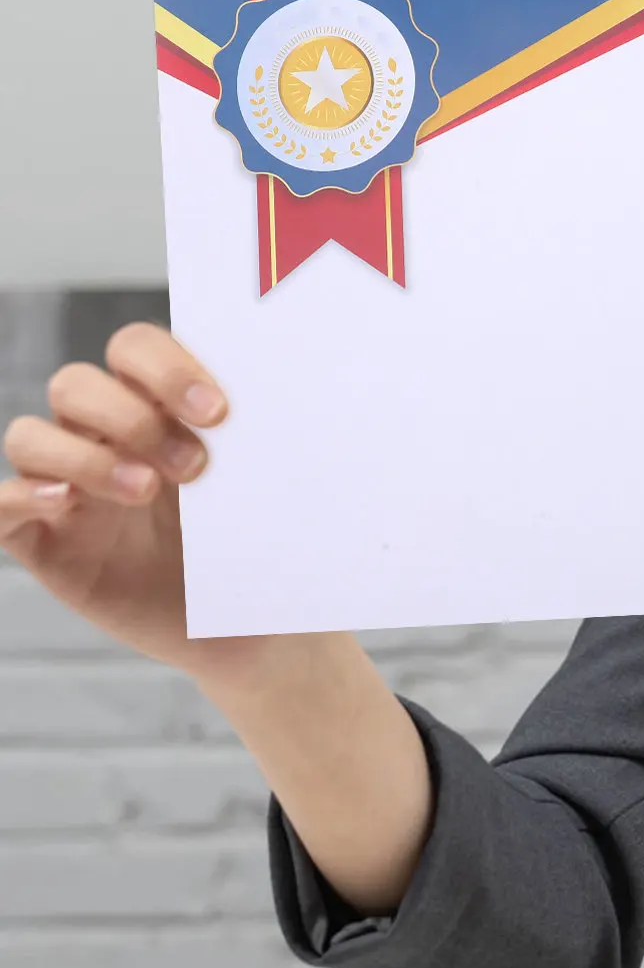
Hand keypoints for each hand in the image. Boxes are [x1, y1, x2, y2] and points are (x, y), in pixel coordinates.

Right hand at [0, 323, 266, 678]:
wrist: (233, 619)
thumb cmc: (245, 537)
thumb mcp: (254, 483)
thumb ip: (251, 437)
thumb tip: (291, 392)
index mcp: (153, 401)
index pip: (134, 348)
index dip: (167, 367)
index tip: (219, 411)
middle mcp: (99, 432)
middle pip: (77, 384)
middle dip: (132, 416)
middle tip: (196, 465)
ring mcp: (65, 482)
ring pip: (31, 434)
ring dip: (88, 458)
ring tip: (147, 491)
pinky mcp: (39, 537)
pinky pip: (1, 501)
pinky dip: (24, 494)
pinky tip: (67, 503)